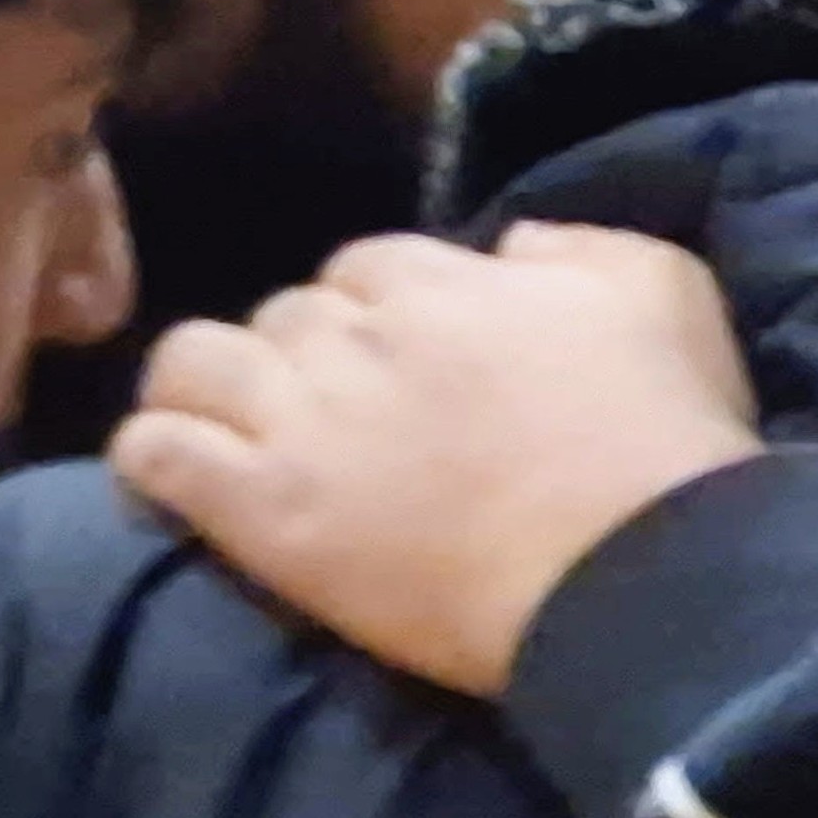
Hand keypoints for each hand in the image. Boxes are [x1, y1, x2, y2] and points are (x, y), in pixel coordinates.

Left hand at [111, 224, 761, 697]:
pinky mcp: (262, 510)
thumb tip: (510, 247)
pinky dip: (150, 456)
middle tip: (346, 413)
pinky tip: (164, 481)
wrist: (639, 570)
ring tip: (233, 431)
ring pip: (195, 363)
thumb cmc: (667, 437)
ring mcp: (300, 421)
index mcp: (445, 281)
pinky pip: (157, 453)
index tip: (412, 358)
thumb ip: (581, 247)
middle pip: (287, 312)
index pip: (371, 265)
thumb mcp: (665, 292)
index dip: (385, 309)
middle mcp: (357, 335)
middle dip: (307, 352)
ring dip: (210, 387)